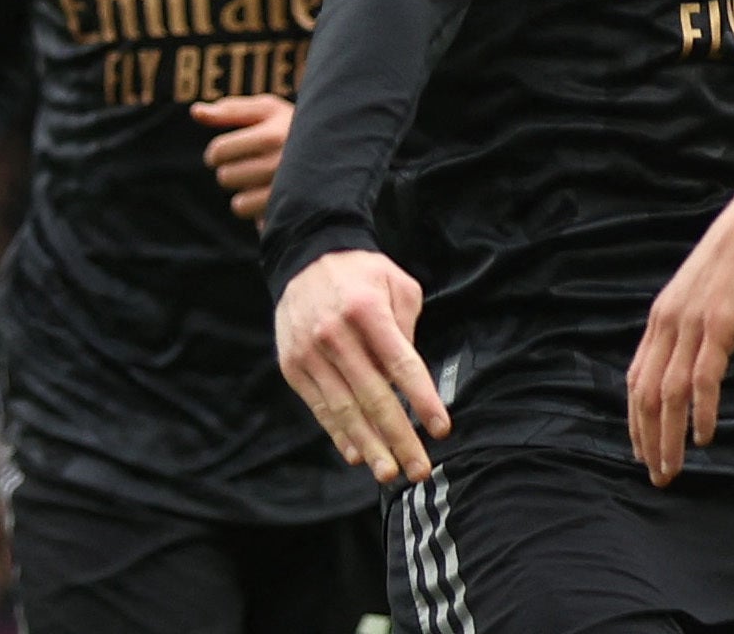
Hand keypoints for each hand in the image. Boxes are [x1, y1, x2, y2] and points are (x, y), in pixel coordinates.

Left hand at [195, 95, 292, 221]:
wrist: (341, 149)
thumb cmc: (292, 126)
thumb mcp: (267, 110)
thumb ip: (230, 110)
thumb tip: (195, 111)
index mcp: (272, 134)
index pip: (218, 151)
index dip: (218, 152)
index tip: (230, 150)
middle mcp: (282, 163)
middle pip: (225, 177)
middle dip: (233, 171)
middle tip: (251, 164)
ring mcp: (288, 191)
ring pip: (237, 203)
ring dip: (245, 192)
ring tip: (263, 179)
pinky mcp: (291, 211)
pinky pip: (253, 217)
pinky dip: (256, 209)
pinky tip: (271, 195)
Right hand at [274, 249, 449, 483]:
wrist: (306, 259)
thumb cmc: (363, 274)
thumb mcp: (397, 283)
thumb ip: (407, 327)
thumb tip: (410, 377)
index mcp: (367, 311)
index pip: (401, 364)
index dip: (422, 399)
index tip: (441, 428)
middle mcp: (335, 335)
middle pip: (373, 397)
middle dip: (399, 437)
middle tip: (419, 468)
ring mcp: (309, 354)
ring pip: (344, 410)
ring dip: (369, 446)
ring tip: (389, 473)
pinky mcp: (292, 367)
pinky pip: (320, 407)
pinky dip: (339, 433)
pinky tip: (357, 454)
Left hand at [627, 193, 733, 485]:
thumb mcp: (707, 290)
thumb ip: (695, 320)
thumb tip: (699, 349)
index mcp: (661, 316)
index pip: (637, 379)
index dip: (636, 421)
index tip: (643, 452)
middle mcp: (667, 322)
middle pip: (645, 394)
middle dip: (648, 441)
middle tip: (657, 476)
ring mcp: (692, 323)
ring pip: (669, 394)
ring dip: (669, 437)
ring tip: (674, 469)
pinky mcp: (720, 323)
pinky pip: (704, 378)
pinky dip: (702, 411)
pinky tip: (706, 436)